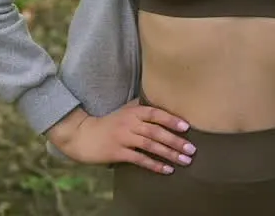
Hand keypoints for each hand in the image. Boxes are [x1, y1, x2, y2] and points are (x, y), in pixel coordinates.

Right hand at [46, 101, 195, 173]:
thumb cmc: (108, 123)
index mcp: (134, 112)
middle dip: (176, 141)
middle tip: (192, 149)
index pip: (156, 114)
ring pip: (150, 146)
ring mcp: (123, 138)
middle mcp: (130, 124)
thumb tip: (164, 104)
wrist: (82, 134)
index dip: (172, 120)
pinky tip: (166, 169)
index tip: (187, 127)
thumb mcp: (124, 111)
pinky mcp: (117, 153)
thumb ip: (142, 108)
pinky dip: (154, 164)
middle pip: (156, 132)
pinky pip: (139, 159)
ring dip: (169, 154)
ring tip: (184, 160)